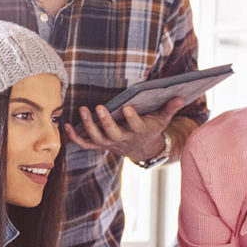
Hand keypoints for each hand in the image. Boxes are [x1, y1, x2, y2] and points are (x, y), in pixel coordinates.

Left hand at [65, 97, 183, 162]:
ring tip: (83, 110)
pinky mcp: (100, 145)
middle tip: (100, 108)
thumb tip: (181, 96)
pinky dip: (74, 138)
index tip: (127, 107)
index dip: (132, 118)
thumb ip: (170, 108)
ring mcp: (110, 144)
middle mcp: (123, 140)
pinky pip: (85, 144)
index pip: (136, 126)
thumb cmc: (151, 129)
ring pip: (97, 139)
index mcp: (139, 132)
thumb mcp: (163, 119)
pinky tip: (65, 126)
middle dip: (106, 122)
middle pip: (113, 134)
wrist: (142, 150)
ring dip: (88, 126)